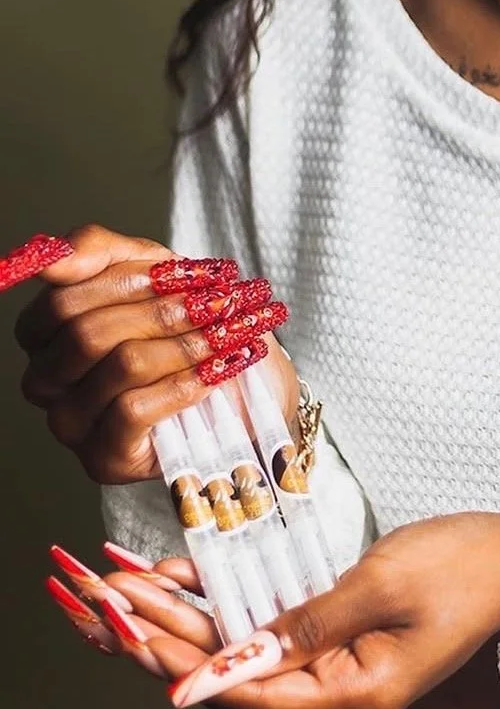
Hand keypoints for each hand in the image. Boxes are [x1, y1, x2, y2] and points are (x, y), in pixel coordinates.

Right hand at [14, 223, 294, 483]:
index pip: (60, 301)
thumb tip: (53, 254)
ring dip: (186, 344)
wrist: (245, 386)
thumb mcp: (153, 270)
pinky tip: (215, 372)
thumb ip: (98, 251)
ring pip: (120, 366)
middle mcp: (46, 381)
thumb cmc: (191, 324)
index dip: (126, 282)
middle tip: (220, 301)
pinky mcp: (105, 457)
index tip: (188, 274)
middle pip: (87, 334)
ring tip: (228, 333)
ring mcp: (71, 423)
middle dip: (163, 312)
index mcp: (46, 334)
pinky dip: (184, 383)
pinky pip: (134, 409)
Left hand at [131, 513, 499, 708]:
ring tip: (130, 589)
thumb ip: (307, 620)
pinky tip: (188, 583)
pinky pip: (275, 634)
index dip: (187, 668)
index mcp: (358, 694)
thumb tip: (237, 653)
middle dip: (172, 638)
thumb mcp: (383, 582)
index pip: (252, 694)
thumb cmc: (465, 564)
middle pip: (239, 676)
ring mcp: (344, 669)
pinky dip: (232, 610)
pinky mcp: (345, 639)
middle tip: (112, 600)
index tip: (134, 636)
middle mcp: (344, 694)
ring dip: (192, 621)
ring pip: (249, 654)